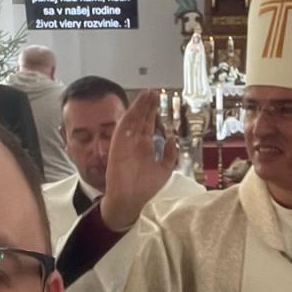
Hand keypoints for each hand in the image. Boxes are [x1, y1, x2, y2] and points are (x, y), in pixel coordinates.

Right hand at [100, 90, 179, 231]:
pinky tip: (134, 108)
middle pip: (141, 118)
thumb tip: (173, 137)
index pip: (149, 124)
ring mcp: (126, 143)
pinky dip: (127, 118)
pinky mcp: (118, 147)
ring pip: (133, 120)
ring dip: (138, 107)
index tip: (157, 98)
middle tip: (153, 91)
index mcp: (146, 146)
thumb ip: (170, 153)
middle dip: (147, 105)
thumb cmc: (146, 187)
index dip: (153, 111)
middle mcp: (136, 142)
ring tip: (146, 94)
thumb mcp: (165, 169)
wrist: (130, 200)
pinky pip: (122, 130)